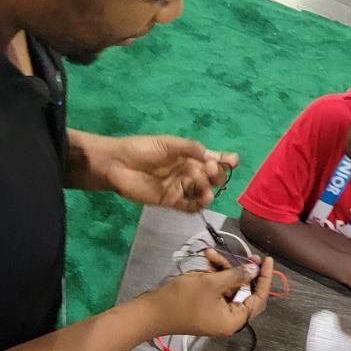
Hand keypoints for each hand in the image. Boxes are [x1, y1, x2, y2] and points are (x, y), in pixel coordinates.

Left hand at [98, 135, 237, 211]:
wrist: (117, 164)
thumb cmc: (142, 149)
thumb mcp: (168, 143)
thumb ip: (190, 148)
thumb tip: (210, 156)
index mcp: (189, 156)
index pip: (212, 159)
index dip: (225, 160)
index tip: (233, 160)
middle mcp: (187, 172)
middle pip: (212, 177)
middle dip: (217, 175)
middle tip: (212, 172)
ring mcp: (180, 187)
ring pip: (202, 192)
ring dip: (209, 191)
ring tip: (206, 191)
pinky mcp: (170, 201)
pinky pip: (189, 206)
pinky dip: (199, 206)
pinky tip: (201, 202)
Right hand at [139, 251, 273, 335]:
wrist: (150, 312)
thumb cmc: (181, 299)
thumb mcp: (211, 283)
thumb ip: (236, 276)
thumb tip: (256, 270)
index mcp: (234, 320)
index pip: (259, 299)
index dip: (264, 278)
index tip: (267, 259)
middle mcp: (229, 319)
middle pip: (245, 292)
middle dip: (242, 271)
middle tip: (247, 255)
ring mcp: (216, 313)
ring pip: (230, 287)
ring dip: (224, 268)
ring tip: (211, 253)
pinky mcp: (206, 307)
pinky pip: (218, 289)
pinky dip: (214, 275)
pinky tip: (206, 259)